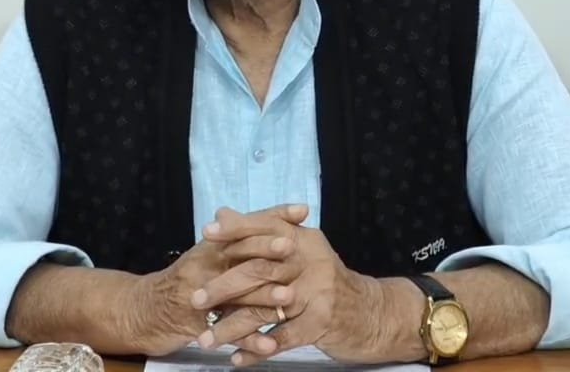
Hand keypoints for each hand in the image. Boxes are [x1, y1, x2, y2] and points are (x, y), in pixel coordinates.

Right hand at [133, 205, 307, 355]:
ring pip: (237, 296)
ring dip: (264, 297)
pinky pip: (228, 333)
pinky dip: (250, 339)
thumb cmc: (188, 279)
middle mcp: (206, 266)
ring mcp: (202, 296)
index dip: (273, 221)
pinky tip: (270, 344)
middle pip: (241, 256)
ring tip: (290, 298)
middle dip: (269, 254)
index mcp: (213, 246)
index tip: (299, 217)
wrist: (147, 310)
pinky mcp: (198, 326)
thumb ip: (245, 235)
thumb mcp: (211, 251)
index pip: (246, 228)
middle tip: (295, 254)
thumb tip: (290, 213)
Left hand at [193, 204, 391, 365]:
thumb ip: (263, 233)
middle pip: (262, 269)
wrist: (373, 313)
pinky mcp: (323, 322)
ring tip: (207, 338)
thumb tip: (222, 212)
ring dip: (234, 326)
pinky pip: (284, 338)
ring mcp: (319, 292)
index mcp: (305, 240)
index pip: (267, 227)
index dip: (236, 229)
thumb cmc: (327, 283)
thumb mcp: (302, 251)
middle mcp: (312, 261)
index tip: (205, 234)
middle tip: (196, 300)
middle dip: (224, 286)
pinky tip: (237, 358)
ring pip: (267, 308)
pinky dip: (259, 350)